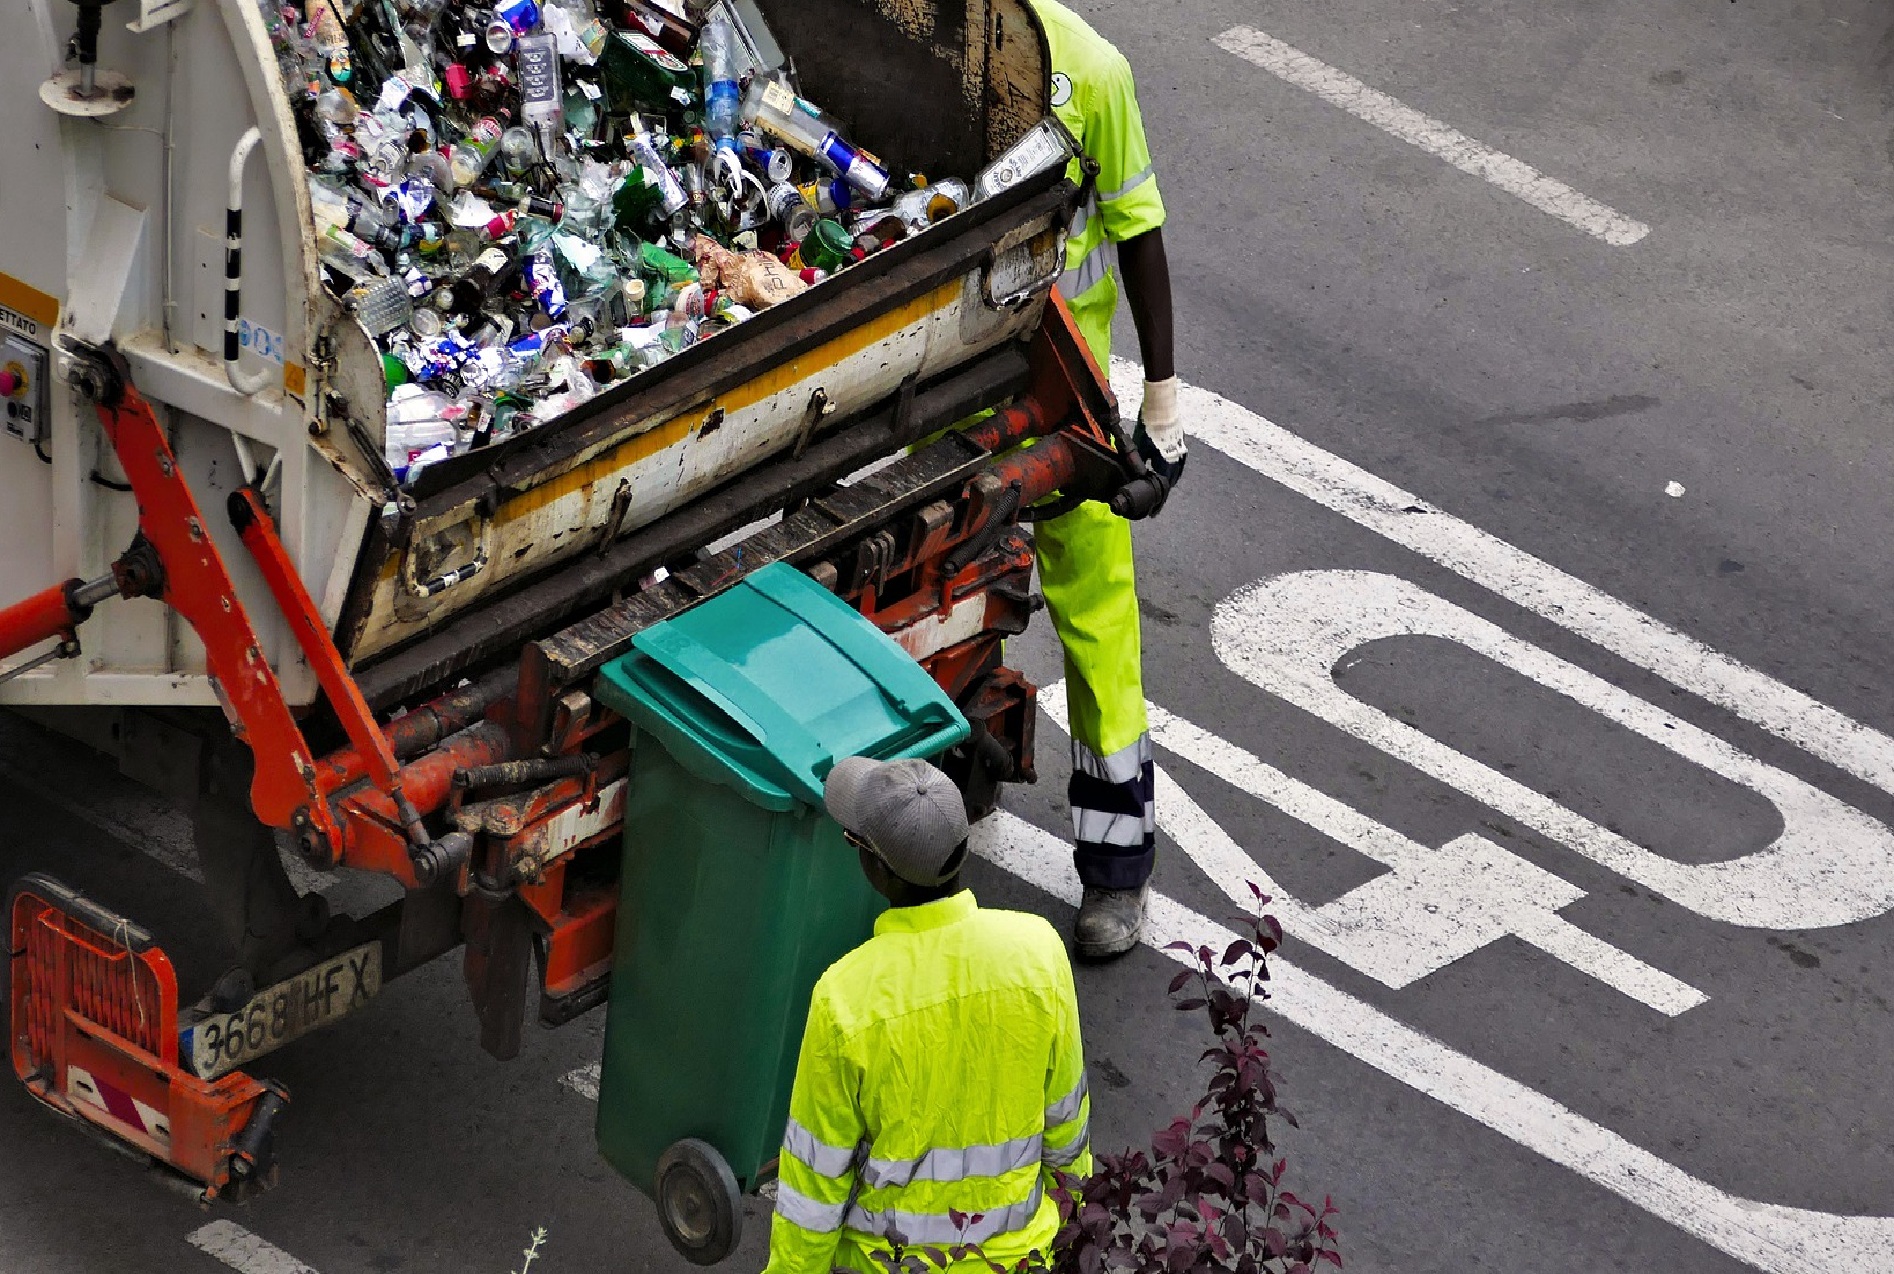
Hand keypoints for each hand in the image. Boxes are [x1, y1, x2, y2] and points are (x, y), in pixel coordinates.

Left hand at [1132, 377, 1184, 512]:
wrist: (1162, 402)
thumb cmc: (1149, 422)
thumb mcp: (1139, 444)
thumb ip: (1137, 461)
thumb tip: (1132, 474)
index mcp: (1166, 460)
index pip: (1163, 488)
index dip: (1157, 503)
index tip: (1153, 513)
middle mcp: (1176, 458)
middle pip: (1170, 483)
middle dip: (1162, 496)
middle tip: (1156, 508)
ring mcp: (1180, 450)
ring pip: (1176, 473)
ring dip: (1168, 484)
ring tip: (1163, 495)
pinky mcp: (1180, 442)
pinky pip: (1178, 463)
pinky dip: (1174, 472)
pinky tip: (1170, 475)